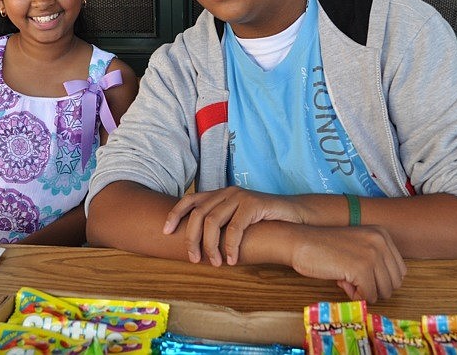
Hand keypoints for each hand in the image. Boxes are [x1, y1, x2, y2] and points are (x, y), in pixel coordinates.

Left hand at [163, 186, 301, 265]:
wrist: (292, 215)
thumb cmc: (261, 222)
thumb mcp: (235, 221)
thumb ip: (218, 226)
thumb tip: (195, 245)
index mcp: (219, 195)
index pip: (189, 200)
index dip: (174, 214)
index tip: (165, 231)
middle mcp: (226, 192)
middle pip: (198, 214)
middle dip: (192, 239)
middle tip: (194, 259)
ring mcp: (239, 197)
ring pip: (213, 221)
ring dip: (210, 246)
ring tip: (214, 263)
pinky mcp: (253, 204)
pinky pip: (235, 228)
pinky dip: (230, 246)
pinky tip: (232, 260)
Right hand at [289, 225, 405, 302]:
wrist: (300, 242)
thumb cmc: (323, 246)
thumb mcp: (357, 245)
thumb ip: (374, 260)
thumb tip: (384, 286)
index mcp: (382, 234)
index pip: (399, 270)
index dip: (380, 279)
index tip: (360, 274)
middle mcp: (381, 242)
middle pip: (395, 282)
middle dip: (375, 287)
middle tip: (353, 280)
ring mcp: (372, 255)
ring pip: (384, 291)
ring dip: (365, 292)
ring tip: (346, 281)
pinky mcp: (361, 269)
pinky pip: (369, 296)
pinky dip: (356, 296)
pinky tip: (342, 283)